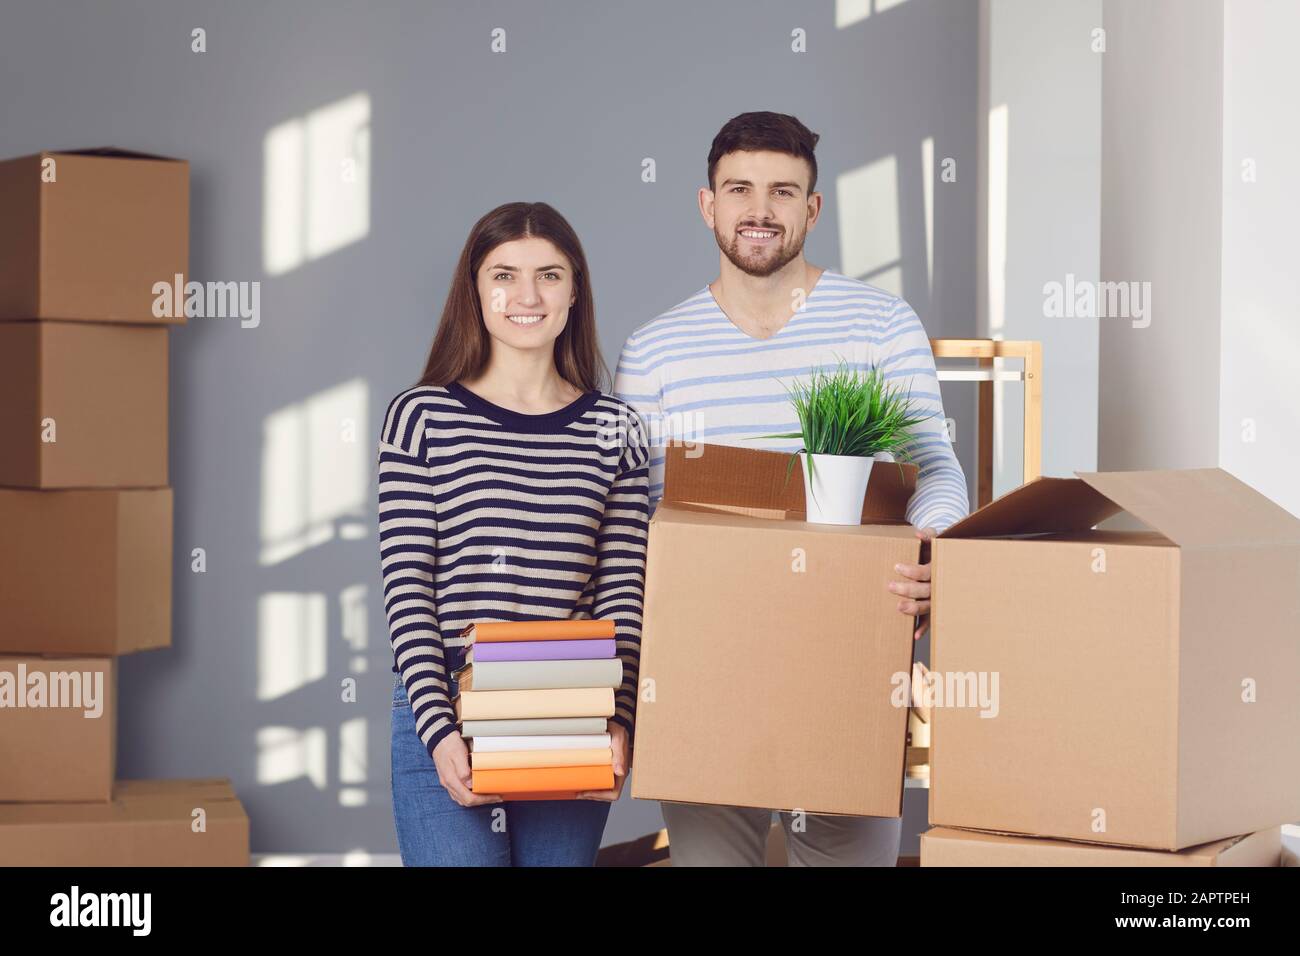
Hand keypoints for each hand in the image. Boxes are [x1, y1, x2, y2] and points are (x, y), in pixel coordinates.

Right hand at [433, 731, 502, 806]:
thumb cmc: (450, 744)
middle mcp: (448, 784)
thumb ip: (463, 771)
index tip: (496, 796)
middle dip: (482, 801)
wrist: (438, 737)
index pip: (469, 798)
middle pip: (466, 801)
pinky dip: (469, 796)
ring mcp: (447, 783)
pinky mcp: (448, 779)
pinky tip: (476, 791)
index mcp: (451, 780)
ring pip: (462, 799)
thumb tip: (471, 785)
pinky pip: (459, 794)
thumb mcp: (459, 754)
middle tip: (496, 797)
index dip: (484, 800)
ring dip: (476, 800)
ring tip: (489, 795)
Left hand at [576, 720, 628, 800]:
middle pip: (605, 793)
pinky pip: (597, 778)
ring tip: (575, 786)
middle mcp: (616, 773)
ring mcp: (610, 770)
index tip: (586, 792)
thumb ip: (620, 755)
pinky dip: (588, 780)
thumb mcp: (619, 739)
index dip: (600, 796)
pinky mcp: (604, 765)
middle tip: (576, 791)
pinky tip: (579, 777)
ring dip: (589, 789)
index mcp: (621, 770)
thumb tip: (620, 772)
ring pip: (600, 787)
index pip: (614, 792)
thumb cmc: (618, 729)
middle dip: (591, 795)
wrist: (617, 721)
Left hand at [889, 526, 935, 640]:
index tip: (897, 567)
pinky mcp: (936, 605)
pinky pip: (931, 619)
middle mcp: (940, 584)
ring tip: (899, 608)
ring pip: (928, 606)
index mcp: (939, 568)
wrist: (954, 559)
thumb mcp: (937, 539)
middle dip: (908, 590)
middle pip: (924, 590)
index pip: (925, 572)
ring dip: (914, 609)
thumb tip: (918, 534)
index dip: (911, 571)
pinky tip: (915, 635)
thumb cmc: (940, 549)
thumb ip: (928, 536)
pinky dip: (924, 627)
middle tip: (890, 586)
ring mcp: (939, 597)